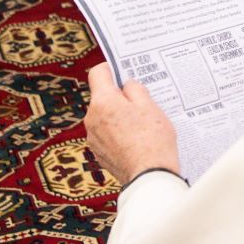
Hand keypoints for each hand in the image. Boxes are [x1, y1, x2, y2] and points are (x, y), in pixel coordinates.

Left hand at [84, 62, 180, 184]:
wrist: (148, 175)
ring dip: (119, 115)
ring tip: (142, 123)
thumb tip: (127, 85)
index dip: (111, 69)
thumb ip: (135, 89)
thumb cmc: (152, 138)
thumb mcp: (149, 105)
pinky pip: (107, 134)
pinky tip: (137, 139)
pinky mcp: (98, 153)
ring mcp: (93, 138)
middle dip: (120, 96)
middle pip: (102, 97)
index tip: (123, 71)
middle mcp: (91, 119)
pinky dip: (118, 132)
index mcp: (103, 102)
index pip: (98, 73)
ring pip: (105, 117)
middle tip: (142, 101)